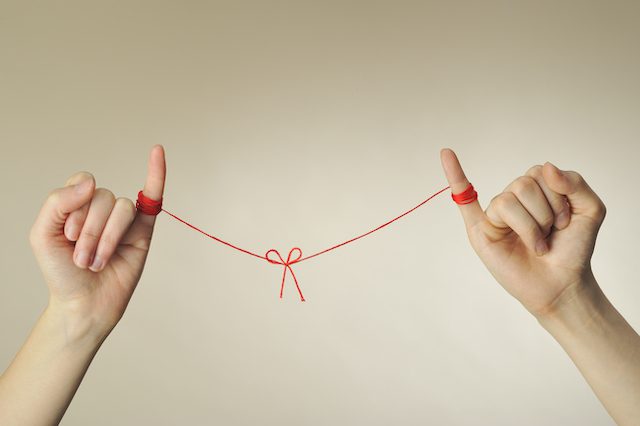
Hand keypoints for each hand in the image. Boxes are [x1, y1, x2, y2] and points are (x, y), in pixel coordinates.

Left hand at [29, 145, 165, 339]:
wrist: (83, 304)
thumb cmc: (63, 273)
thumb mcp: (43, 235)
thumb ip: (58, 202)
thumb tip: (92, 183)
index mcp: (76, 204)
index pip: (82, 185)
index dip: (76, 208)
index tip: (67, 236)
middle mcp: (100, 208)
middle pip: (103, 198)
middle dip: (90, 232)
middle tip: (82, 259)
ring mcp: (123, 219)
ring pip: (122, 208)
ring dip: (106, 238)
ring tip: (97, 261)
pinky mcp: (143, 231)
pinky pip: (153, 198)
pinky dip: (157, 175)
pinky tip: (158, 153)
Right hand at [440, 148, 606, 317]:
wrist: (563, 284)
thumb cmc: (573, 249)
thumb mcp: (590, 210)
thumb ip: (575, 183)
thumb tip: (546, 167)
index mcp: (536, 188)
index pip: (539, 172)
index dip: (557, 196)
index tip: (565, 221)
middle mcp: (513, 198)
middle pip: (522, 185)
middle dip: (543, 212)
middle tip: (549, 234)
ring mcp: (495, 214)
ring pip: (506, 202)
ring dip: (529, 227)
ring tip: (535, 244)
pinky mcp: (479, 230)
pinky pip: (463, 198)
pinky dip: (454, 175)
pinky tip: (446, 154)